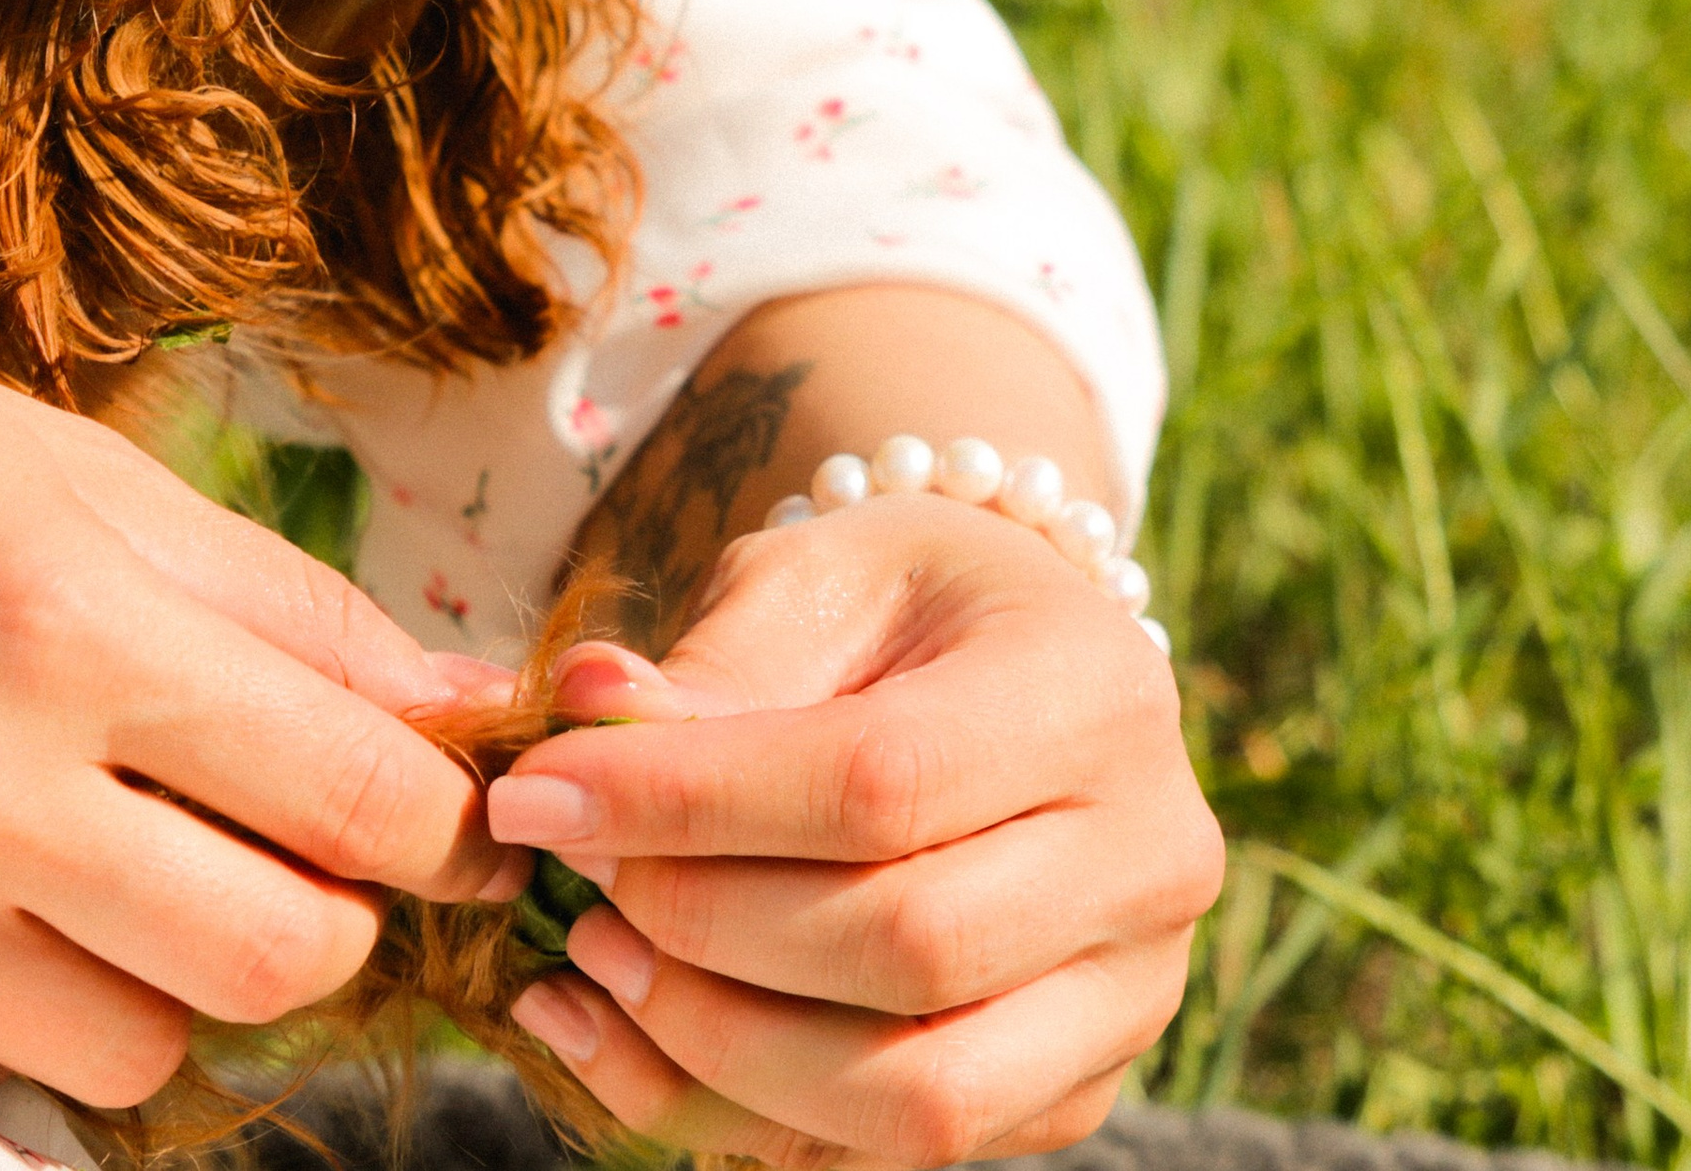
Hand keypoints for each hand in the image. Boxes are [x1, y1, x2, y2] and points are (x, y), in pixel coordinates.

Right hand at [0, 141, 524, 1108]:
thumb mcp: (92, 477)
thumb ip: (292, 612)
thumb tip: (464, 712)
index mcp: (72, 621)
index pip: (361, 800)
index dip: (443, 819)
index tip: (449, 810)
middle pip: (275, 963)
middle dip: (335, 913)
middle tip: (299, 839)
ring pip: (130, 1054)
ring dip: (173, 972)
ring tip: (123, 853)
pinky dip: (15, 1003)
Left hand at [487, 494, 1222, 1168]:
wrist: (1009, 661)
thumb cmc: (896, 604)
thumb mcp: (815, 577)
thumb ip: (716, 663)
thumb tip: (586, 710)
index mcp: (1093, 692)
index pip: (881, 782)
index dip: (691, 803)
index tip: (540, 794)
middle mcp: (1150, 855)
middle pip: (905, 948)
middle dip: (698, 926)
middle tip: (566, 880)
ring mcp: (1130, 993)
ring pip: (916, 1094)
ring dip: (715, 1049)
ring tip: (590, 962)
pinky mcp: (1073, 1086)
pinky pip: (900, 1151)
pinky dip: (743, 1119)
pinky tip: (630, 1039)